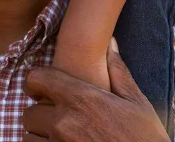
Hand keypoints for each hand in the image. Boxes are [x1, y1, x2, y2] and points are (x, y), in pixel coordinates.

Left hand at [22, 43, 169, 141]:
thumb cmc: (145, 139)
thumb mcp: (137, 103)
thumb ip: (117, 71)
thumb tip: (110, 43)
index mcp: (81, 99)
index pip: (36, 78)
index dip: (36, 82)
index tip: (42, 90)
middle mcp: (64, 122)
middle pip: (29, 113)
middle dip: (41, 115)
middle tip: (58, 120)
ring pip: (29, 136)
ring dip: (40, 136)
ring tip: (61, 137)